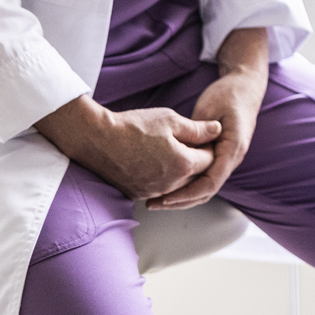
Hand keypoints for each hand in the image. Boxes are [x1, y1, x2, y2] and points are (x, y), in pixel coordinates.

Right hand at [36, 97, 218, 200]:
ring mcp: (153, 192)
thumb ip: (198, 129)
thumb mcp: (171, 120)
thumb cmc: (134, 126)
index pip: (210, 160)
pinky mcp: (137, 194)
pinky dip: (162, 178)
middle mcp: (171, 184)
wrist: (96, 139)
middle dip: (196, 161)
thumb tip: (217, 130)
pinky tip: (153, 162)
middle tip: (187, 143)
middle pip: (196, 176)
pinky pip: (159, 190)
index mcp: (183, 165)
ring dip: (179, 171)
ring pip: (178, 185)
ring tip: (170, 151)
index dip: (208, 146)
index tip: (201, 136)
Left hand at [156, 28, 270, 209]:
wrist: (244, 87)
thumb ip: (200, 131)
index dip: (186, 194)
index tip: (165, 197)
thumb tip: (186, 152)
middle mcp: (231, 159)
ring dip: (181, 197)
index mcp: (232, 149)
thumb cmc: (228, 95)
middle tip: (153, 203)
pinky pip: (203, 178)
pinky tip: (167, 187)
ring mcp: (226, 160)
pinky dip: (185, 186)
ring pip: (204, 189)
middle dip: (180, 201)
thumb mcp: (211, 108)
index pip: (210, 183)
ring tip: (156, 200)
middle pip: (206, 191)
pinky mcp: (218, 157)